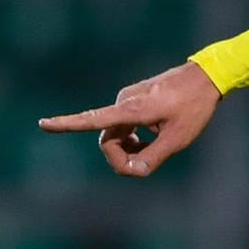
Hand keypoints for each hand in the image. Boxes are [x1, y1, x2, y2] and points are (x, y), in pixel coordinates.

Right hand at [38, 62, 220, 176]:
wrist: (205, 77)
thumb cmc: (194, 107)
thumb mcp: (178, 139)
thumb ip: (153, 158)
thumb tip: (133, 171)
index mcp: (131, 109)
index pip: (92, 120)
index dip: (66, 124)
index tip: (43, 123)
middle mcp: (123, 102)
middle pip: (108, 140)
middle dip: (122, 157)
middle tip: (145, 166)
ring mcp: (127, 99)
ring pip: (117, 134)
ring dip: (131, 148)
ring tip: (156, 147)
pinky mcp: (133, 99)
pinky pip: (124, 125)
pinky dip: (134, 137)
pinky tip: (155, 136)